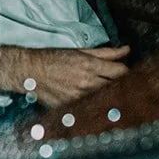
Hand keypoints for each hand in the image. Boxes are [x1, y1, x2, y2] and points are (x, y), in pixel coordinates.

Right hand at [0, 45, 130, 105]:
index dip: (129, 72)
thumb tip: (126, 50)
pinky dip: (97, 106)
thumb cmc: (53, 59)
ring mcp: (79, 97)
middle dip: (124, 86)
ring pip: (106, 99)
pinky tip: (98, 104)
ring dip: (112, 97)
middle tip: (127, 86)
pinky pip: (92, 108)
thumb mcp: (80, 51)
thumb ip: (105, 53)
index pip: (121, 71)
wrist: (30, 71)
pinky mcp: (72, 107)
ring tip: (113, 95)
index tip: (129, 74)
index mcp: (89, 65)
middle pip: (117, 87)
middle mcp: (86, 82)